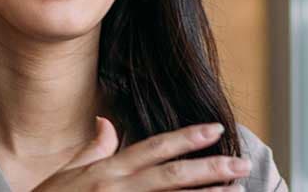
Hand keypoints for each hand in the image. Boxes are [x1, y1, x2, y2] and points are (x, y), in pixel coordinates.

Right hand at [32, 117, 250, 191]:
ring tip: (235, 190)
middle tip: (241, 165)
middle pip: (170, 176)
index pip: (153, 148)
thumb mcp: (66, 174)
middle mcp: (117, 189)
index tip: (215, 129)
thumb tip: (108, 123)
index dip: (185, 138)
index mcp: (106, 171)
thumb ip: (92, 149)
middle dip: (209, 169)